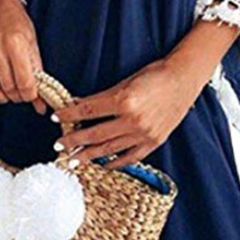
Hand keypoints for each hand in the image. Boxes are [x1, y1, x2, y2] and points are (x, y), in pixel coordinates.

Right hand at [0, 0, 45, 114]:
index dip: (30, 95)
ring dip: (1, 97)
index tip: (32, 97)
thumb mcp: (32, 43)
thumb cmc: (15, 22)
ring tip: (8, 94)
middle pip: (8, 87)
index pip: (24, 82)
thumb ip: (37, 73)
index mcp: (15, 41)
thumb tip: (41, 103)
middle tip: (21, 95)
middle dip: (17, 96)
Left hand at [52, 57, 206, 169]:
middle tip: (58, 146)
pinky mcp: (154, 142)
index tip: (56, 118)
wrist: (183, 79)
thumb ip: (104, 97)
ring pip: (109, 149)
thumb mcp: (125, 81)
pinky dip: (115, 162)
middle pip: (94, 134)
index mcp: (123, 100)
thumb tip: (81, 107)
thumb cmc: (155, 75)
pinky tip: (103, 164)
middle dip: (73, 141)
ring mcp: (143, 134)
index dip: (69, 114)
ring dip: (88, 155)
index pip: (87, 110)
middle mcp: (132, 120)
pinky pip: (130, 157)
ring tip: (73, 160)